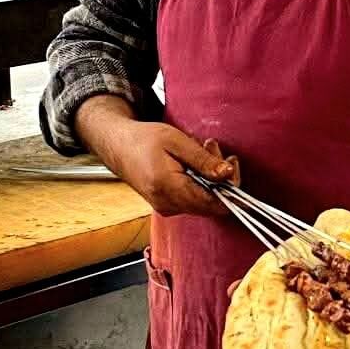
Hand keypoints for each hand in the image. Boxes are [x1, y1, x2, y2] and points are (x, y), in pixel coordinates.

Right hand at [75, 98, 237, 217]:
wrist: (118, 146)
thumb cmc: (144, 140)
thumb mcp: (176, 141)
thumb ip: (203, 160)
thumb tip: (227, 174)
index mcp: (169, 189)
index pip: (215, 203)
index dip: (231, 187)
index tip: (231, 163)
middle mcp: (168, 205)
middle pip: (212, 203)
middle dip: (220, 176)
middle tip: (213, 147)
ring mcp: (167, 208)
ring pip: (204, 200)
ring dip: (210, 176)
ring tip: (202, 149)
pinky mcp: (168, 206)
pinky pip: (194, 199)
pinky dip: (200, 181)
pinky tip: (193, 162)